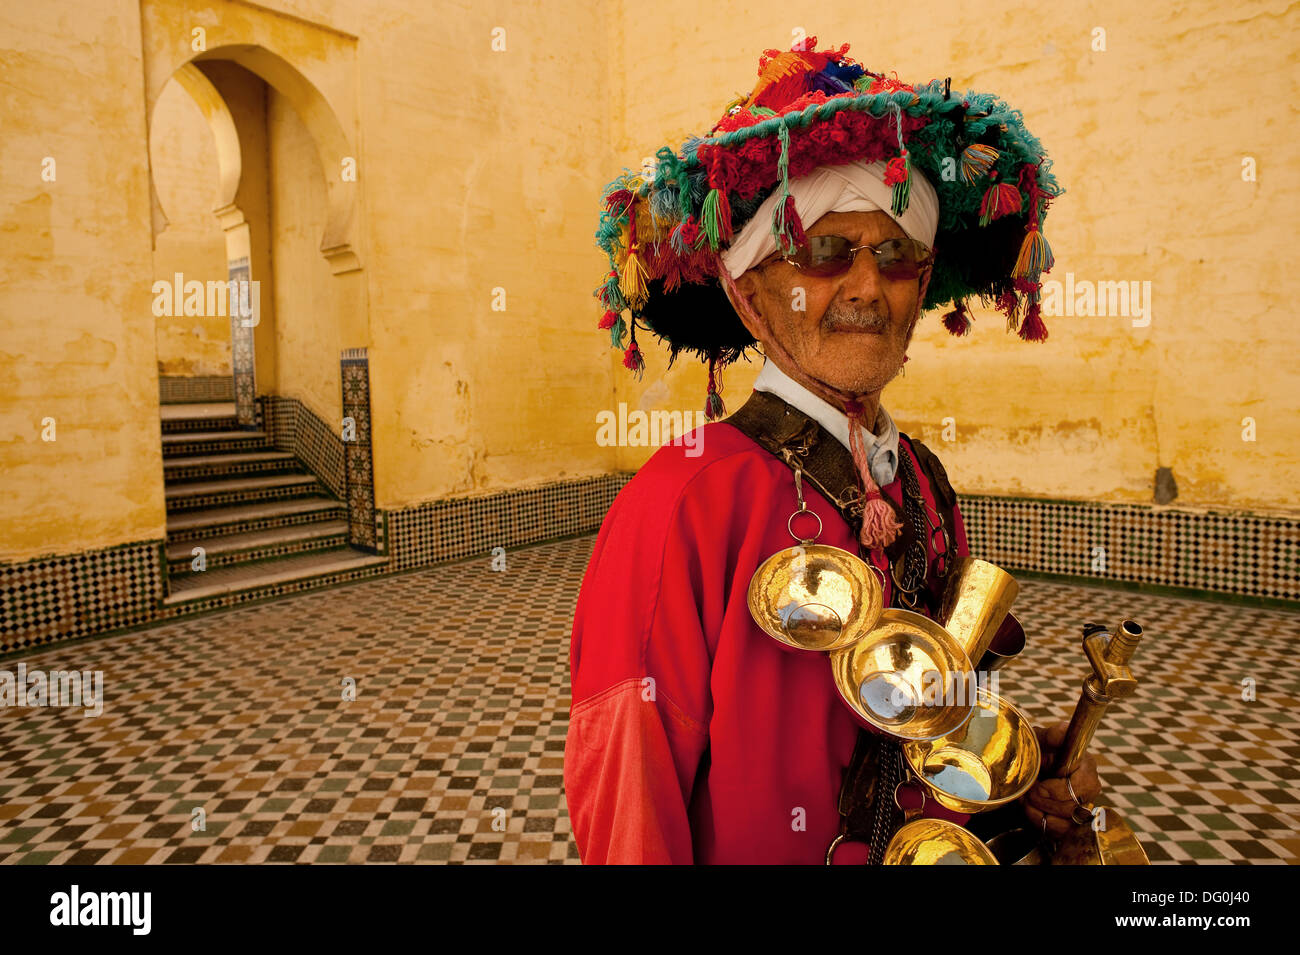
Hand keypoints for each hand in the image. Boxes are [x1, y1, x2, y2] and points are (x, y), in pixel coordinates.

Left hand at [1020, 722, 1101, 837]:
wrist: (1021, 767)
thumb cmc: (1034, 750)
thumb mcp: (1039, 739)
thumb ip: (1052, 735)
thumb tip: (1063, 729)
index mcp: (1086, 766)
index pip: (1084, 786)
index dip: (1058, 790)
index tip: (1038, 785)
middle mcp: (1088, 788)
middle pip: (1073, 808)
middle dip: (1044, 801)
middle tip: (1027, 791)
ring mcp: (1080, 806)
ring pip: (1066, 823)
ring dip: (1038, 811)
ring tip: (1025, 798)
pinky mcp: (1070, 822)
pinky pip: (1059, 832)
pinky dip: (1038, 822)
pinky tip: (1029, 808)